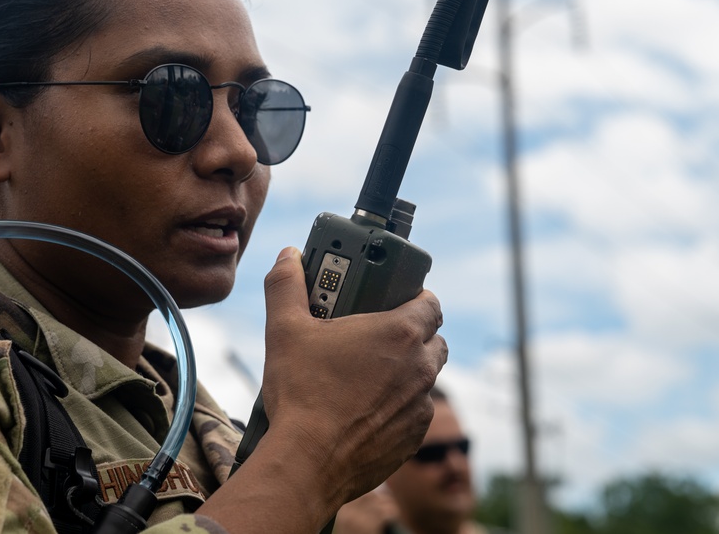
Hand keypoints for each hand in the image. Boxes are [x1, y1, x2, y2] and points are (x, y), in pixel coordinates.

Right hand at [198, 247, 445, 532]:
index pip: (430, 302)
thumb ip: (286, 285)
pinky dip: (398, 405)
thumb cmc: (302, 393)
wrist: (308, 462)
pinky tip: (365, 407)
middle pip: (433, 339)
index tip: (392, 298)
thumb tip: (287, 257)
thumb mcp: (285, 329)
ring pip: (425, 377)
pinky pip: (415, 412)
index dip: (415, 296)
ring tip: (367, 371)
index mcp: (401, 332)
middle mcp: (421, 367)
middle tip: (375, 333)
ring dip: (406, 370)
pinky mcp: (413, 437)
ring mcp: (420, 405)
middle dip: (412, 333)